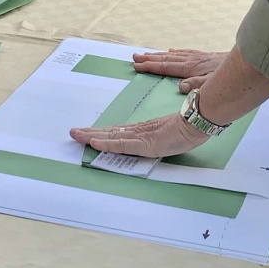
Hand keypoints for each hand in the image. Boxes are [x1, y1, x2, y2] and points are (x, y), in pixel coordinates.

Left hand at [70, 112, 208, 157]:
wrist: (195, 123)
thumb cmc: (185, 129)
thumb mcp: (166, 135)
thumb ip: (156, 138)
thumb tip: (149, 142)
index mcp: (142, 130)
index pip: (116, 132)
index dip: (99, 132)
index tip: (85, 132)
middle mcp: (137, 132)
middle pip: (109, 132)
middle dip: (89, 132)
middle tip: (73, 132)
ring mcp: (140, 137)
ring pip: (111, 137)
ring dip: (92, 136)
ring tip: (77, 135)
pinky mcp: (145, 143)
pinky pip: (122, 144)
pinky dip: (107, 144)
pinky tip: (95, 142)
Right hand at [133, 48, 227, 92]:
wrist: (247, 63)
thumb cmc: (231, 78)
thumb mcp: (215, 85)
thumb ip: (198, 86)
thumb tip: (181, 88)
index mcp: (191, 69)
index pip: (166, 67)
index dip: (150, 67)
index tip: (136, 66)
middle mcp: (192, 61)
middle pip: (166, 59)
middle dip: (149, 59)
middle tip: (134, 57)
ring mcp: (198, 57)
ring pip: (174, 54)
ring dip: (159, 54)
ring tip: (146, 54)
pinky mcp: (205, 55)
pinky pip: (185, 52)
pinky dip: (175, 51)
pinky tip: (171, 50)